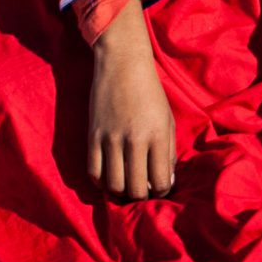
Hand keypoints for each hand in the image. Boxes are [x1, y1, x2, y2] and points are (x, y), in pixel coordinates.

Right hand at [85, 5, 173, 201]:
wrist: (122, 65)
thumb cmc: (150, 93)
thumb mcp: (168, 120)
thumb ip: (169, 151)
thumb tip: (167, 181)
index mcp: (158, 135)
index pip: (161, 181)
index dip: (163, 191)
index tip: (161, 188)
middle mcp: (135, 140)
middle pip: (136, 189)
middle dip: (142, 196)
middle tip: (143, 190)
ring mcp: (111, 139)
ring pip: (114, 185)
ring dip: (122, 192)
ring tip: (127, 185)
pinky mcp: (92, 136)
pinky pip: (93, 173)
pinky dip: (102, 183)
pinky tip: (109, 178)